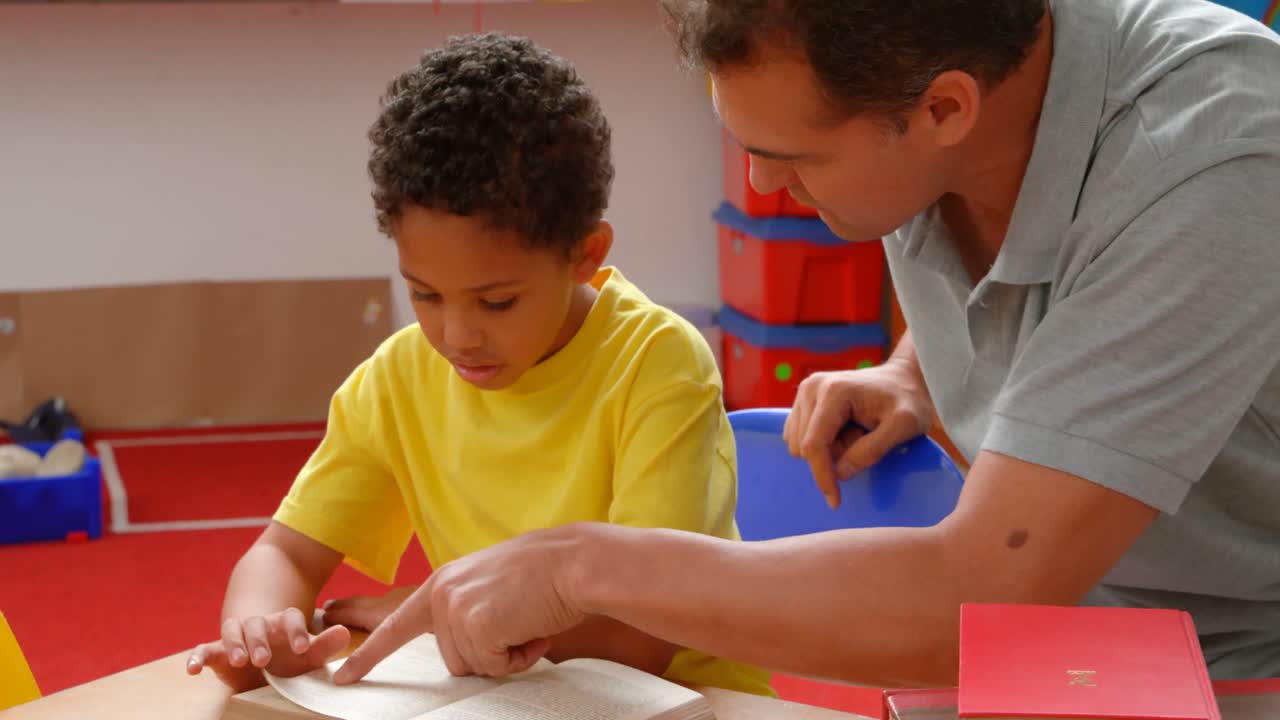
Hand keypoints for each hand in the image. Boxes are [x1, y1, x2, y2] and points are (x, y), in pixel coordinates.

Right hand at [186, 607, 350, 692]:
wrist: (260, 660)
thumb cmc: (288, 656)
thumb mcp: (306, 655)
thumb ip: (323, 645)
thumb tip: (344, 632)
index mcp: (282, 623)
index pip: (290, 618)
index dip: (296, 630)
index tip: (303, 646)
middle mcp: (257, 625)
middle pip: (257, 624)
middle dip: (259, 640)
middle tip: (264, 659)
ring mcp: (235, 637)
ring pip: (232, 631)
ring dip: (235, 644)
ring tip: (240, 659)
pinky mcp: (217, 652)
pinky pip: (203, 650)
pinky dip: (196, 657)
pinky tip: (193, 669)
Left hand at [333, 524, 594, 684]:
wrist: (574, 563)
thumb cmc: (545, 578)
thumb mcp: (491, 589)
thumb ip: (466, 613)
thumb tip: (463, 654)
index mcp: (443, 583)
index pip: (396, 626)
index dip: (369, 655)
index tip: (342, 677)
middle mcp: (442, 593)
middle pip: (453, 661)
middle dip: (490, 654)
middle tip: (518, 624)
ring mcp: (456, 609)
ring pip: (474, 667)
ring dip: (507, 655)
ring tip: (527, 621)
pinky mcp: (476, 624)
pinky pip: (495, 667)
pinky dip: (519, 656)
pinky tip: (532, 628)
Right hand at [784, 360, 933, 507]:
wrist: (905, 378)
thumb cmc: (909, 400)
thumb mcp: (904, 426)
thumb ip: (873, 450)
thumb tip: (841, 473)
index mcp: (833, 392)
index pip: (814, 445)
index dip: (822, 476)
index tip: (835, 501)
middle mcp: (811, 388)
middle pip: (803, 446)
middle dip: (832, 457)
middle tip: (865, 440)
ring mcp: (805, 392)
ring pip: (799, 443)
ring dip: (828, 450)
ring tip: (857, 434)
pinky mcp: (803, 400)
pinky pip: (799, 436)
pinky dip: (822, 444)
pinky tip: (844, 432)